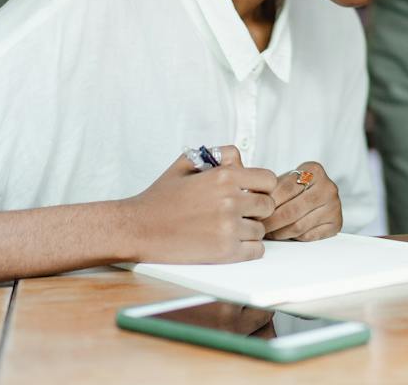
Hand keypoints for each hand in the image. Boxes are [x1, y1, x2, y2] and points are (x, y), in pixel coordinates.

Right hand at [120, 146, 278, 262]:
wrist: (139, 228)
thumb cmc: (162, 197)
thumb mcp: (187, 163)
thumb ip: (219, 155)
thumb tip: (242, 159)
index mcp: (224, 176)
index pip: (268, 180)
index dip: (262, 186)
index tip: (251, 192)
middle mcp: (230, 200)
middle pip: (268, 205)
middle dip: (256, 208)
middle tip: (239, 211)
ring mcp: (228, 227)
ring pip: (261, 229)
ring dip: (249, 229)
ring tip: (228, 227)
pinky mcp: (225, 252)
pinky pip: (256, 250)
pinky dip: (248, 248)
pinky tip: (231, 242)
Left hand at [262, 161, 341, 241]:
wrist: (315, 194)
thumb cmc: (293, 188)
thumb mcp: (280, 179)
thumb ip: (261, 182)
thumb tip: (242, 189)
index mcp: (314, 170)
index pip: (286, 189)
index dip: (267, 202)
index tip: (254, 211)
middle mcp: (328, 187)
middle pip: (292, 210)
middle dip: (271, 221)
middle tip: (257, 227)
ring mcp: (334, 206)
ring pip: (299, 226)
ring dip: (279, 232)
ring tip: (267, 232)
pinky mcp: (336, 223)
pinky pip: (309, 236)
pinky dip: (292, 238)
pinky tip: (281, 234)